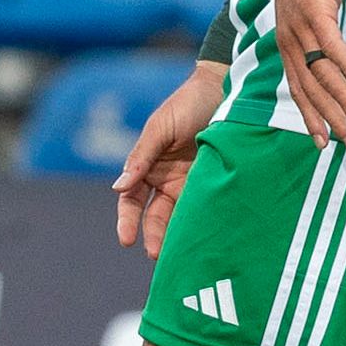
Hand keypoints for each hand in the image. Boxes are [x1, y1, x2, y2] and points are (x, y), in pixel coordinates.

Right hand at [114, 62, 229, 252]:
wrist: (226, 90)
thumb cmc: (188, 104)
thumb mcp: (159, 128)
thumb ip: (140, 158)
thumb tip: (118, 188)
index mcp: (148, 166)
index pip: (132, 200)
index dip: (127, 220)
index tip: (126, 239)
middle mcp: (167, 180)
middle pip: (155, 216)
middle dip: (154, 236)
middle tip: (156, 255)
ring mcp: (191, 185)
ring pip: (179, 219)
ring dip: (176, 237)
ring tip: (178, 256)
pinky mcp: (213, 185)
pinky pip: (204, 210)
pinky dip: (200, 226)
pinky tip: (200, 240)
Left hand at [267, 0, 345, 146]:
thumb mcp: (307, 7)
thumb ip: (315, 31)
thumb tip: (327, 50)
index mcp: (285, 42)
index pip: (299, 89)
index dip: (311, 117)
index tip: (324, 144)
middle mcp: (289, 40)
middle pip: (312, 90)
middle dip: (332, 121)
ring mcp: (301, 27)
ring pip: (323, 75)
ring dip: (345, 102)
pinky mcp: (317, 11)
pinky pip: (334, 48)